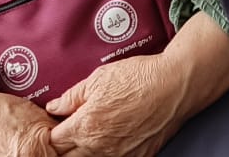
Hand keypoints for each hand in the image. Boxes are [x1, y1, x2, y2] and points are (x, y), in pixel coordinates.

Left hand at [47, 54, 183, 156]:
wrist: (176, 86)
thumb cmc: (140, 78)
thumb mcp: (99, 79)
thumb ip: (71, 96)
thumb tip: (54, 107)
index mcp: (85, 127)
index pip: (54, 141)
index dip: (52, 132)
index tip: (55, 124)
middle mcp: (100, 148)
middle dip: (64, 146)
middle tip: (70, 131)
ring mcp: (120, 156)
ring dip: (84, 151)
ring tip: (93, 133)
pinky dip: (107, 153)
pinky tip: (112, 138)